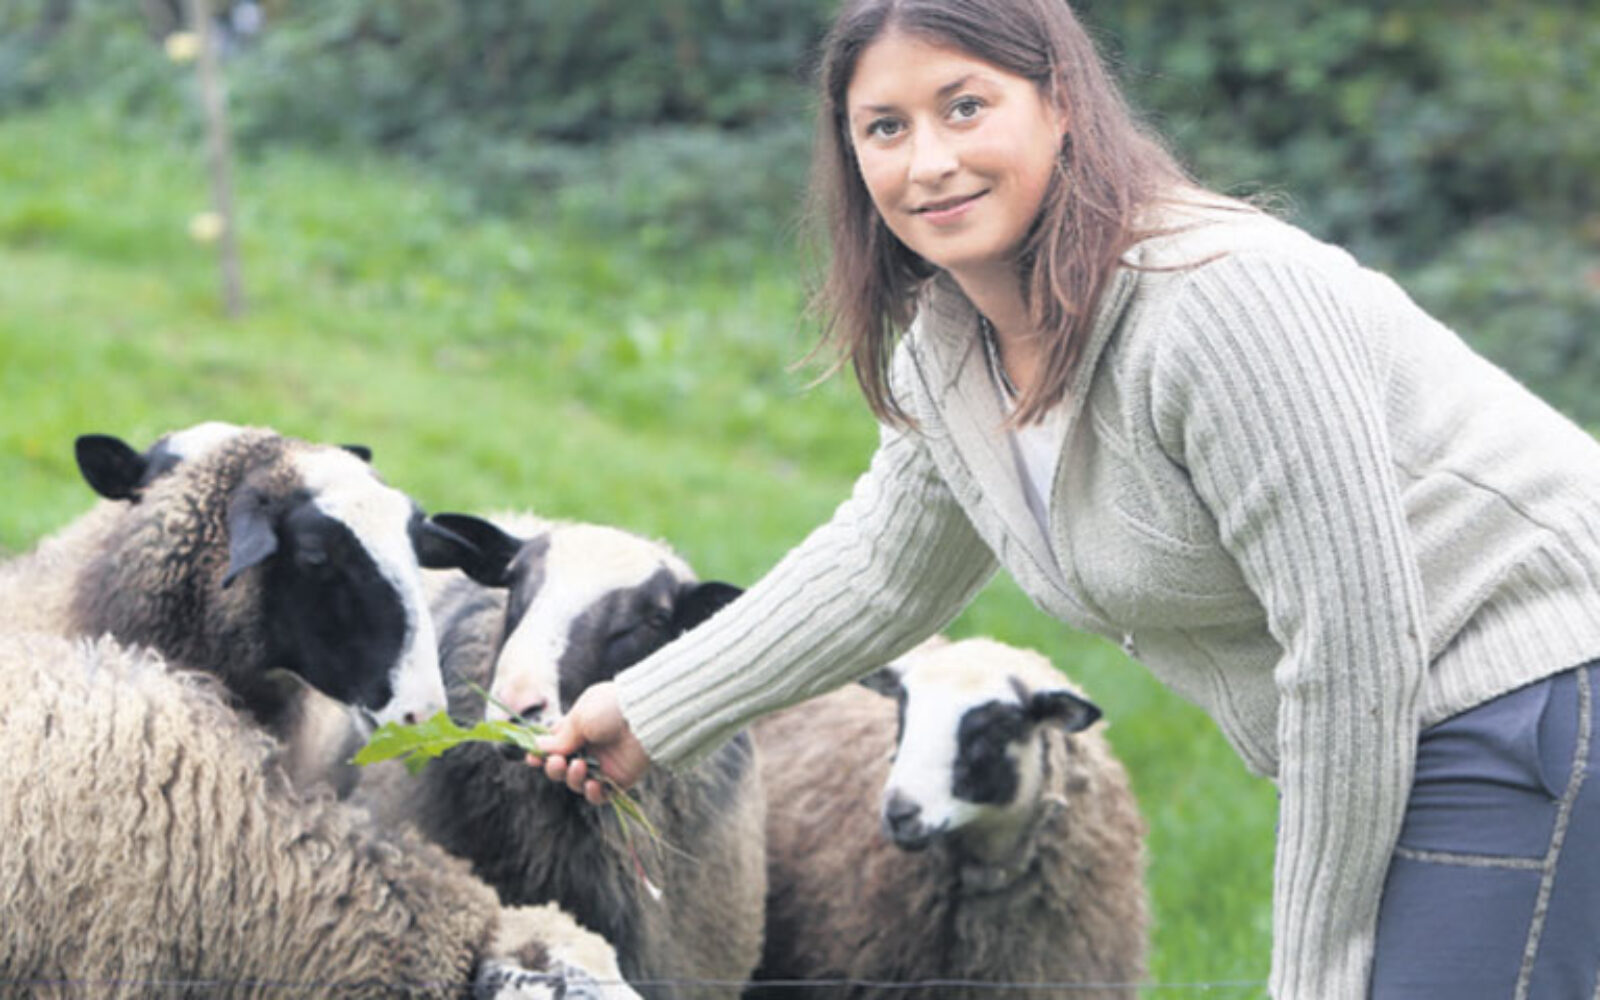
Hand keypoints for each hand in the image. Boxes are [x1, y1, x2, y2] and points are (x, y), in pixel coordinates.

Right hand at [533, 681, 651, 804]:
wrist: (644, 716)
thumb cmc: (611, 708)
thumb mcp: (580, 717)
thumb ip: (561, 737)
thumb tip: (537, 748)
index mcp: (578, 728)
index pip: (553, 745)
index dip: (541, 754)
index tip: (532, 758)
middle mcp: (589, 747)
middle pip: (562, 767)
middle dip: (553, 768)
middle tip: (558, 762)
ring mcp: (604, 764)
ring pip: (577, 782)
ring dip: (572, 778)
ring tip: (580, 766)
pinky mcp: (619, 779)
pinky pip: (600, 796)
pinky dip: (593, 794)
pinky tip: (592, 785)